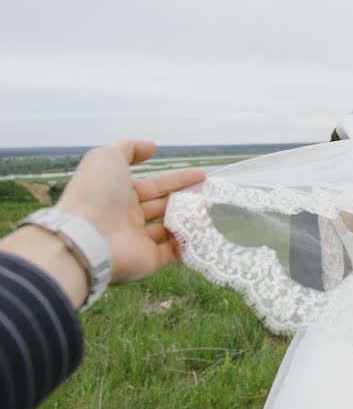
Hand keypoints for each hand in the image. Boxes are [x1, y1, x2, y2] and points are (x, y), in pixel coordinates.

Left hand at [55, 139, 205, 284]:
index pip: (154, 185)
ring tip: (210, 209)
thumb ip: (129, 148)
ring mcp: (138, 240)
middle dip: (187, 198)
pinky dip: (187, 242)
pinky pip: (173, 251)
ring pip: (170, 228)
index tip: (201, 175)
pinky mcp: (148, 260)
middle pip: (164, 206)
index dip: (178, 179)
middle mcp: (128, 218)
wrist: (86, 238)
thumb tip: (151, 147)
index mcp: (119, 195)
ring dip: (190, 218)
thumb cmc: (95, 195)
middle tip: (210, 192)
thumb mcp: (107, 158)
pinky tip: (203, 230)